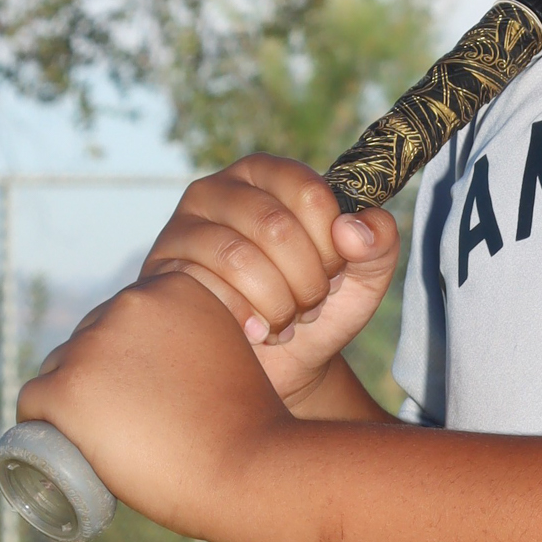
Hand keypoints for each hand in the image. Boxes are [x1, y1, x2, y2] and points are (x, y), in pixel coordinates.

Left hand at [18, 272, 290, 541]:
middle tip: (131, 425)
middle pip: (88, 340)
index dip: (129, 358)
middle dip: (100, 378)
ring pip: (59, 370)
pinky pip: (33, 403)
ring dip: (73, 401)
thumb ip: (201, 335)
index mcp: (174, 285)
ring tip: (107, 440)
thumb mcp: (231, 351)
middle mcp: (130, 302)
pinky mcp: (66, 388)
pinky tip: (64, 444)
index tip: (147, 394)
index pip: (124, 318)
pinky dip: (43, 425)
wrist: (249, 468)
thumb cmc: (248, 423)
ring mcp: (94, 345)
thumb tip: (168, 353)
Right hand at [136, 157, 399, 409]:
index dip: (332, 245)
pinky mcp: (162, 270)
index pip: (311, 195)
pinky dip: (242, 320)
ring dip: (276, 303)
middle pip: (276, 227)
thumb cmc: (317, 310)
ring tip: (284, 321)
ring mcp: (183, 226)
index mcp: (270, 175)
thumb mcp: (363, 278)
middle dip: (306, 281)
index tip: (334, 273)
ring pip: (238, 258)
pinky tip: (254, 332)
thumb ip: (378, 244)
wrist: (275, 366)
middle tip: (310, 305)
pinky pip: (205, 290)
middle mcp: (220, 189)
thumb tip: (352, 228)